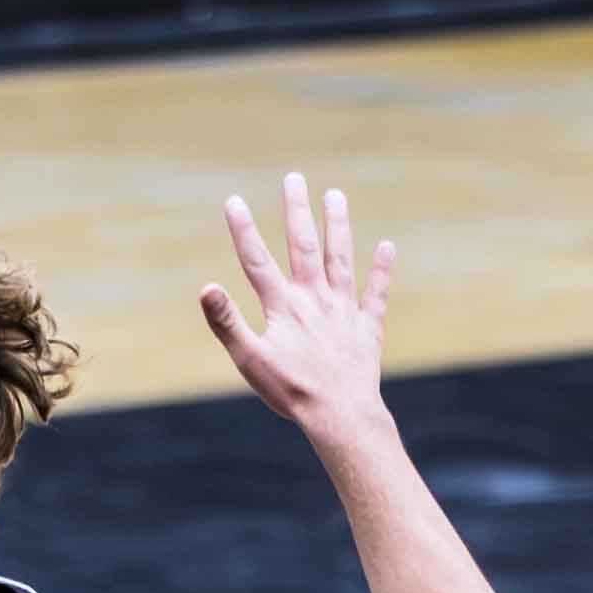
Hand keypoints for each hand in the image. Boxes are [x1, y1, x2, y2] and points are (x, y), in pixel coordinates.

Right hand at [201, 172, 395, 432]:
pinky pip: (375, 294)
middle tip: (294, 178)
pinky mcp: (367, 328)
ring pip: (341, 259)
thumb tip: (206, 288)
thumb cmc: (291, 391)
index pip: (257, 261)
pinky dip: (381, 270)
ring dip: (338, 226)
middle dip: (297, 211)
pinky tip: (387, 247)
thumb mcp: (249, 360)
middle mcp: (315, 299)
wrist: (340, 414)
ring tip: (336, 196)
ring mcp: (343, 310)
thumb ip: (227, 322)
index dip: (244, 230)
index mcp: (283, 307)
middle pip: (303, 246)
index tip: (233, 201)